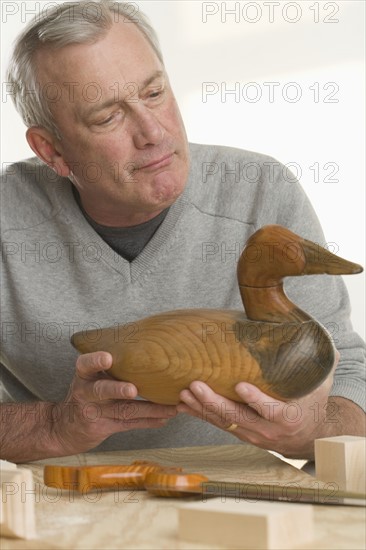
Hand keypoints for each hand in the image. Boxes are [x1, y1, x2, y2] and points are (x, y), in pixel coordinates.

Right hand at [51, 351, 176, 454]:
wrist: (65, 427)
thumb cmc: (87, 391)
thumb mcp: (90, 375)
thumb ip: (110, 364)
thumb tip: (147, 346)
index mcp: (84, 375)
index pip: (85, 365)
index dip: (95, 361)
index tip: (107, 358)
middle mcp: (86, 393)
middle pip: (102, 390)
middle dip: (118, 390)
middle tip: (133, 390)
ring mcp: (94, 412)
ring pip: (123, 410)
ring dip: (149, 409)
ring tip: (170, 409)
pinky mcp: (103, 428)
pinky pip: (128, 424)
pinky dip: (148, 422)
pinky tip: (164, 419)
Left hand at [177, 353, 339, 458]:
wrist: (307, 436)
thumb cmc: (311, 402)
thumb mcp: (319, 385)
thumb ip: (319, 362)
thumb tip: (312, 333)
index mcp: (288, 416)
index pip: (271, 410)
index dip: (256, 400)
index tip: (241, 386)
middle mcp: (268, 429)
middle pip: (237, 417)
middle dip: (214, 402)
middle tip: (195, 385)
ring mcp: (251, 434)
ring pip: (223, 421)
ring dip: (201, 408)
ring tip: (183, 393)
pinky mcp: (240, 433)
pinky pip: (217, 424)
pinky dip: (199, 414)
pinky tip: (183, 404)